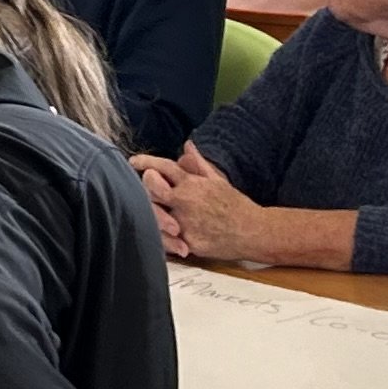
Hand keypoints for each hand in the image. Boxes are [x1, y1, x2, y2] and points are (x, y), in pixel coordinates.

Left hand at [140, 147, 259, 261]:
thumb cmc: (235, 205)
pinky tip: (157, 234)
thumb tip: (187, 146)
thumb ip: (198, 164)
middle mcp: (185, 201)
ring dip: (149, 212)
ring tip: (147, 212)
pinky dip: (161, 237)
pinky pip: (166, 240)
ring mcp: (185, 223)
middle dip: (144, 185)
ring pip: (154, 215)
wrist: (253, 231)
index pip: (163, 166)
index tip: (134, 162)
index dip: (146, 162)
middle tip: (139, 186)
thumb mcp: (217, 180)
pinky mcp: (188, 242)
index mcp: (191, 183)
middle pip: (152, 188)